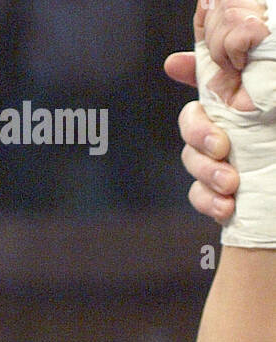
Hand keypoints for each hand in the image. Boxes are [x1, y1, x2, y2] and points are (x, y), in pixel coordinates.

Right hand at [164, 0, 270, 222]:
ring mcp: (223, 160)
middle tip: (221, 148)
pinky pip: (199, 195)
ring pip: (192, 160)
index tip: (175, 66)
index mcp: (244, 103)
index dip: (189, 69)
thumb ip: (259, 79)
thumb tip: (232, 44)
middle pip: (191, 122)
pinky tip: (225, 206)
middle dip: (198, 134)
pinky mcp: (221, 192)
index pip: (210, 79)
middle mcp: (230, 128)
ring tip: (230, 184)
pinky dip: (207, 201)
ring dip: (205, 172)